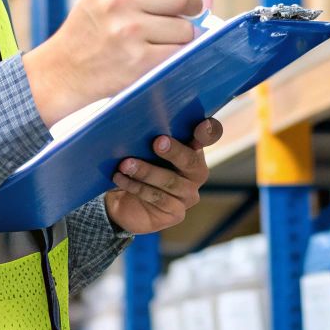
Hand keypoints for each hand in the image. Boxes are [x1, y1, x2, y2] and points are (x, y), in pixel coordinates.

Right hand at [24, 0, 202, 125]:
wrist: (62, 71)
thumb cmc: (92, 31)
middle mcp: (118, 1)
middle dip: (189, 6)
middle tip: (180, 16)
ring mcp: (128, 32)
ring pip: (185, 27)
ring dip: (180, 37)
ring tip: (158, 41)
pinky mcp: (138, 61)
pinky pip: (179, 52)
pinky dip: (176, 56)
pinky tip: (158, 56)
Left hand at [105, 118, 222, 235]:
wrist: (122, 201)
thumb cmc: (135, 163)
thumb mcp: (139, 147)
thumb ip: (145, 133)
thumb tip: (130, 116)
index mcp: (192, 148)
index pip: (209, 136)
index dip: (208, 131)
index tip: (200, 125)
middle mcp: (195, 171)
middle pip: (191, 161)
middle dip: (174, 151)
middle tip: (157, 142)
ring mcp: (188, 194)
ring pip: (171, 182)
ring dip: (146, 172)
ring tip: (125, 164)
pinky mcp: (176, 213)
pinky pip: (158, 199)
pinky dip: (137, 187)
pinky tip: (120, 179)